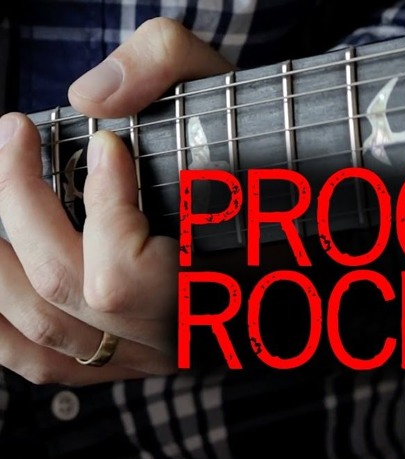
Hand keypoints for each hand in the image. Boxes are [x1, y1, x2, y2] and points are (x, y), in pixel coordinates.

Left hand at [0, 18, 232, 384]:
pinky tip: (1, 271)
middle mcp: (175, 334)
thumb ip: (167, 62)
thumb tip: (88, 99)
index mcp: (215, 286)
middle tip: (14, 141)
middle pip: (69, 292)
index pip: (124, 275)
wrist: (287, 241)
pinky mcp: (128, 360)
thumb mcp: (230, 93)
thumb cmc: (264, 174)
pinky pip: (45, 361)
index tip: (104, 144)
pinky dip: (2, 324)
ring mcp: (147, 355)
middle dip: (20, 206)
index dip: (101, 202)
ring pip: (42, 334)